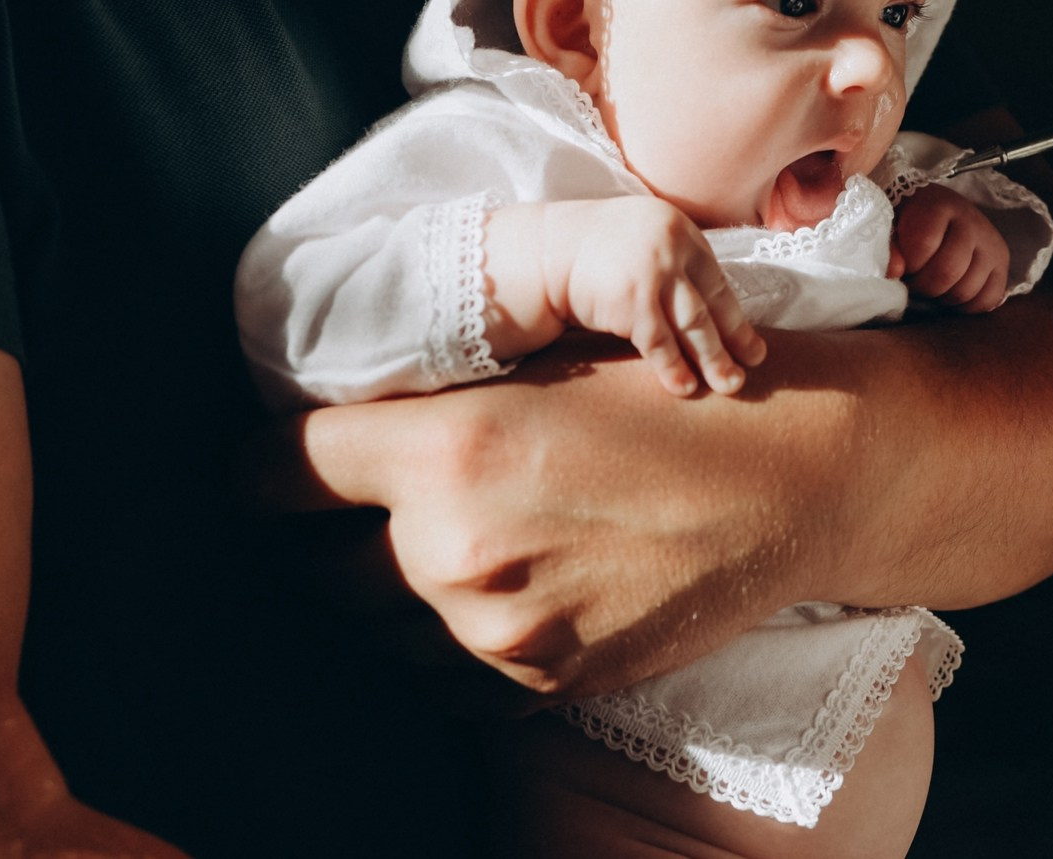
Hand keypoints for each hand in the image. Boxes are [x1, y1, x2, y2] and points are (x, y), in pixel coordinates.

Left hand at [262, 344, 853, 703]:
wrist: (788, 479)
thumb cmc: (670, 401)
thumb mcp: (541, 370)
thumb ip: (435, 410)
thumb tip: (345, 432)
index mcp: (445, 451)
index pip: (276, 476)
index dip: (264, 472)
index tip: (269, 475)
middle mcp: (452, 551)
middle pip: (314, 567)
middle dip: (327, 540)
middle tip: (362, 512)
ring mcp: (493, 632)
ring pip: (377, 629)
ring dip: (390, 596)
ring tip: (449, 551)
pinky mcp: (537, 683)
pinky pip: (439, 679)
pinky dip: (446, 647)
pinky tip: (496, 595)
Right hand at [486, 197, 764, 396]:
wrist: (543, 252)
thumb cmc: (592, 250)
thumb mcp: (642, 237)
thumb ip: (675, 260)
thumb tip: (708, 306)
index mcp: (680, 229)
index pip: (716, 279)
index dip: (735, 315)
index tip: (751, 343)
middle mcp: (672, 247)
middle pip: (711, 303)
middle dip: (734, 340)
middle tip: (751, 367)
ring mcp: (653, 274)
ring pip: (694, 325)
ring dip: (714, 359)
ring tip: (730, 385)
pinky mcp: (632, 302)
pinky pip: (660, 343)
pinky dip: (674, 367)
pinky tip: (685, 388)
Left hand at [888, 185, 1013, 312]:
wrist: (941, 212)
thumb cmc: (909, 221)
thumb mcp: (891, 225)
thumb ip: (889, 247)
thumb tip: (894, 272)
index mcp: (939, 206)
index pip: (923, 244)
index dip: (908, 264)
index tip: (902, 264)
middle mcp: (971, 221)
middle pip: (948, 271)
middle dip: (924, 287)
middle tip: (914, 282)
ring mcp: (991, 243)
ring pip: (967, 290)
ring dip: (943, 298)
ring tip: (931, 285)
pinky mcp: (1002, 263)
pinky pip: (988, 300)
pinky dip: (966, 306)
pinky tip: (951, 293)